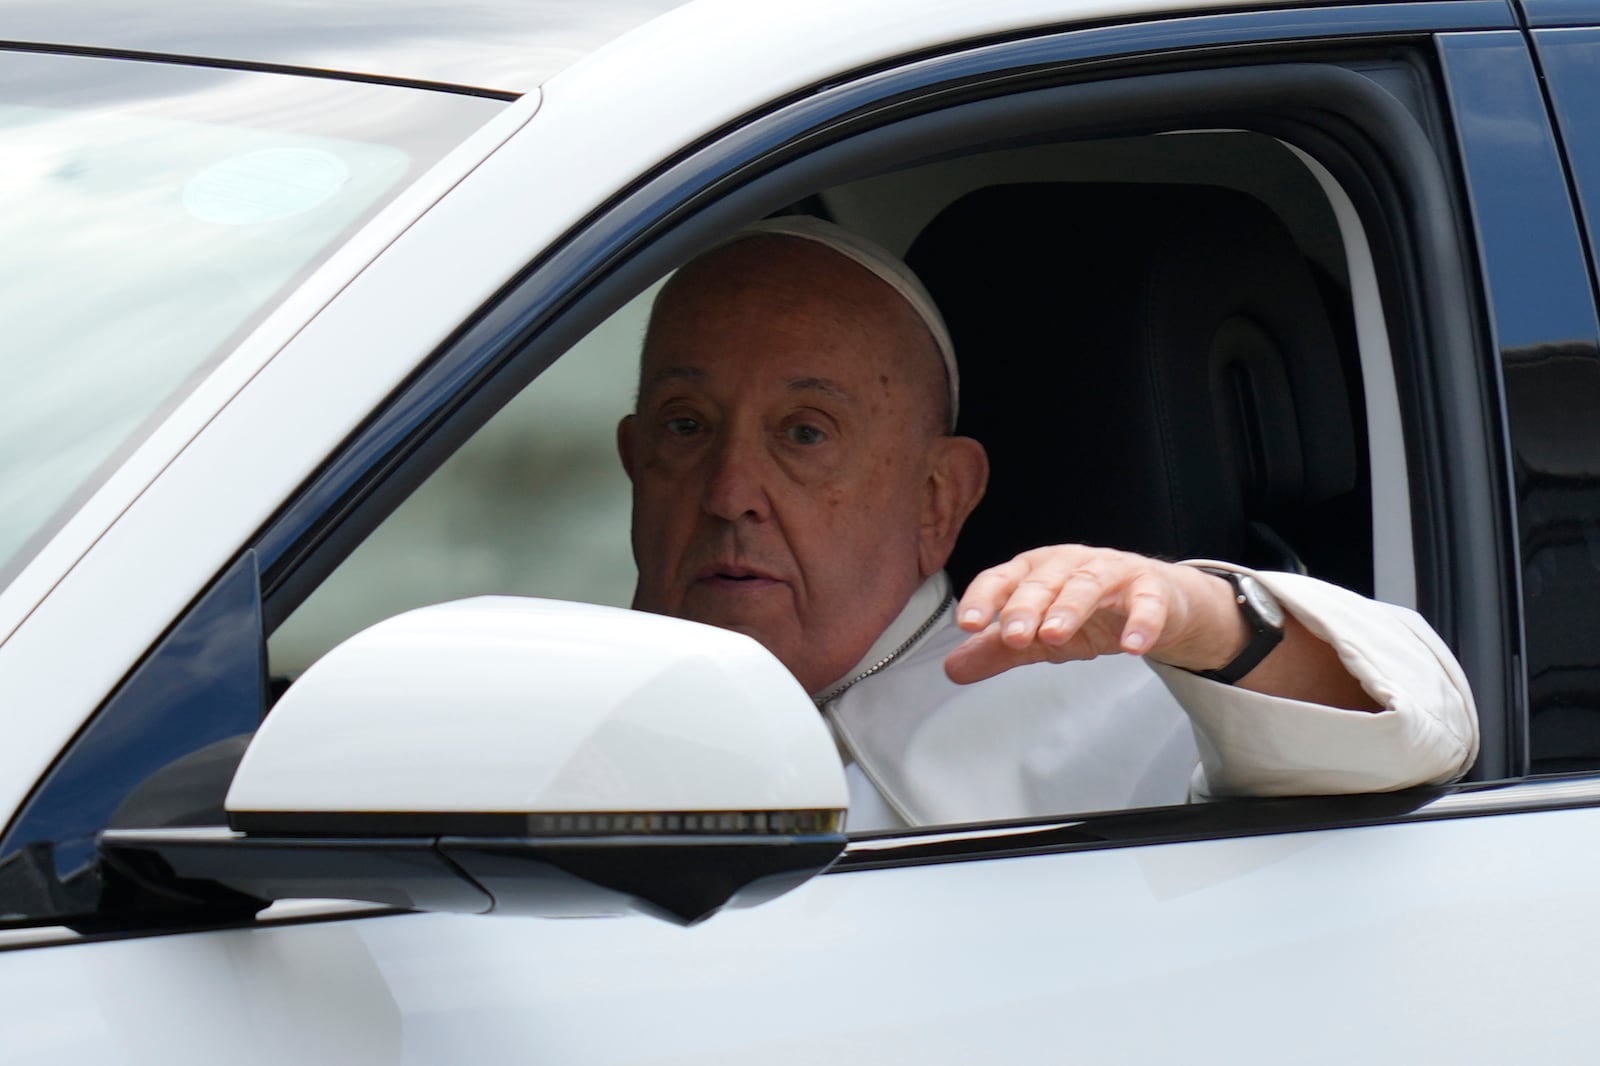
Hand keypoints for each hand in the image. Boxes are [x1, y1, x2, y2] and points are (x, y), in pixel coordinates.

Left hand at [943, 544, 1246, 684]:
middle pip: (1043, 580)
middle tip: (1012, 635)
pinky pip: (1147, 603)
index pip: (1002, 578)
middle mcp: (1069, 564)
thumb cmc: (1093, 613)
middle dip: (1024, 606)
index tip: (967, 622)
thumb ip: (998, 650)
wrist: (1158, 602)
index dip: (984, 598)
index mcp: (1036, 571)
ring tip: (1054, 636)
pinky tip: (1132, 646)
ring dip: (1069, 608)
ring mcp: (1111, 572)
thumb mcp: (1040, 635)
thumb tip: (952, 668)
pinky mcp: (1151, 588)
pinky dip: (1141, 622)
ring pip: (1088, 584)